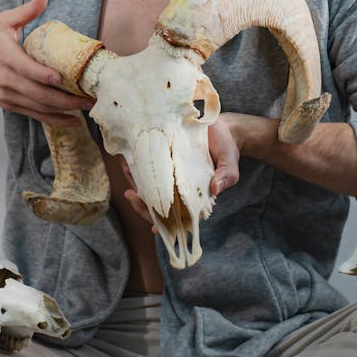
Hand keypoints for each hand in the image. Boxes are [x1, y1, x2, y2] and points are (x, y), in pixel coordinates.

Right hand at [0, 0, 93, 125]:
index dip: (45, 76)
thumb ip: (27, 10)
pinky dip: (53, 120)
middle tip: (89, 99)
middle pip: (39, 94)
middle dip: (66, 99)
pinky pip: (34, 115)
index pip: (28, 69)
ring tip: (87, 110)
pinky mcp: (10, 105)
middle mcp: (7, 80)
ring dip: (64, 111)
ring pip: (39, 108)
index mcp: (6, 57)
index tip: (64, 78)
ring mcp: (8, 95)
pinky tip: (72, 121)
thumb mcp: (3, 21)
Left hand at [121, 113, 241, 225]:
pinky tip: (127, 159)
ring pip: (150, 187)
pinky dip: (136, 166)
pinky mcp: (164, 160)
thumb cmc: (227, 147)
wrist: (220, 127)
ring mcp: (171, 176)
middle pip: (160, 205)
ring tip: (125, 170)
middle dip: (143, 205)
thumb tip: (215, 189)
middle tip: (131, 195)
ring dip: (135, 183)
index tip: (155, 228)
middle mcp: (181, 189)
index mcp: (197, 196)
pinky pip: (149, 168)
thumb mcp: (230, 161)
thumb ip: (226, 175)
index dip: (167, 224)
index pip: (181, 216)